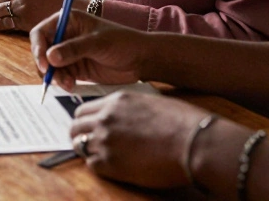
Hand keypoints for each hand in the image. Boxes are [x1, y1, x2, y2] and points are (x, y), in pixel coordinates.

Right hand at [30, 10, 149, 86]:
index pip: (42, 32)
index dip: (38, 47)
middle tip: (54, 78)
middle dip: (45, 66)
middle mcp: (65, 36)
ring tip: (68, 84)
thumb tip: (50, 57)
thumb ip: (73, 49)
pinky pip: (60, 76)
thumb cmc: (123, 42)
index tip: (44, 63)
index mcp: (68, 21)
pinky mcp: (75, 69)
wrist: (141, 60)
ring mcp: (69, 53)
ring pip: (49, 66)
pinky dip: (62, 82)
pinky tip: (72, 86)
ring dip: (54, 76)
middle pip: (42, 51)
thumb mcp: (98, 43)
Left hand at [70, 92, 225, 187]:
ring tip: (101, 156)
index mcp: (116, 101)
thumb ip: (130, 110)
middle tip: (88, 143)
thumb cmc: (183, 123)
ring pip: (79, 145)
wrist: (193, 143)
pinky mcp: (110, 163)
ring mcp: (105, 140)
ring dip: (87, 150)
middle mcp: (106, 118)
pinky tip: (112, 167)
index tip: (90, 128)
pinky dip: (98, 166)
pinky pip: (91, 165)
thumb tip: (126, 118)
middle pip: (75, 126)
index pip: (83, 109)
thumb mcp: (151, 104)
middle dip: (80, 134)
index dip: (85, 121)